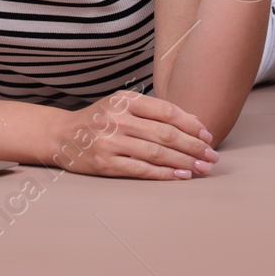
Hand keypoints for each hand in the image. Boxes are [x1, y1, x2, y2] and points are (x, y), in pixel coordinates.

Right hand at [47, 90, 219, 179]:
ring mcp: (110, 141)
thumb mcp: (121, 105)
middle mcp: (118, 118)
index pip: (166, 111)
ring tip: (202, 168)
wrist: (61, 135)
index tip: (208, 136)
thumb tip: (194, 123)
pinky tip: (181, 175)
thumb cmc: (99, 120)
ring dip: (184, 162)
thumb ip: (153, 111)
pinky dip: (165, 174)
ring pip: (157, 152)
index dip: (191, 124)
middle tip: (212, 156)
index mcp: (124, 100)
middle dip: (193, 146)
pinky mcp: (105, 163)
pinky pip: (141, 169)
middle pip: (165, 133)